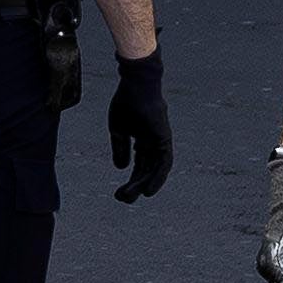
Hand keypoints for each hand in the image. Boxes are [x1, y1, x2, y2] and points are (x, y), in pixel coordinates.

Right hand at [107, 50, 172, 202]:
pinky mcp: (164, 138)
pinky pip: (164, 163)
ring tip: (134, 197)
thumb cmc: (127, 101)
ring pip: (156, 169)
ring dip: (146, 184)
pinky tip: (148, 189)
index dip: (132, 179)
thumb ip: (120, 148)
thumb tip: (121, 168)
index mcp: (143, 139)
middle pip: (146, 169)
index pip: (140, 165)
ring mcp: (160, 140)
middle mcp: (153, 142)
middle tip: (122, 199)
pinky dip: (158, 177)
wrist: (136, 84)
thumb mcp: (118, 129)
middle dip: (135, 185)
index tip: (122, 192)